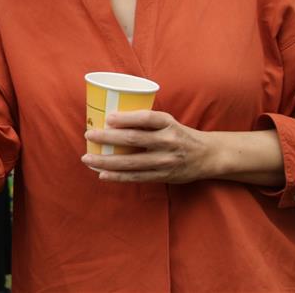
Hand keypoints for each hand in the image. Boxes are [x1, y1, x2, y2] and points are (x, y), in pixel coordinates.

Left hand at [82, 110, 213, 183]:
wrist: (207, 155)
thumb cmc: (178, 134)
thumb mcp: (167, 122)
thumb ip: (145, 121)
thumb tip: (109, 118)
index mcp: (168, 123)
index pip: (146, 118)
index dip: (126, 118)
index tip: (107, 118)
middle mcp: (167, 141)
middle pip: (133, 139)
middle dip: (107, 137)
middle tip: (89, 134)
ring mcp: (165, 161)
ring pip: (131, 162)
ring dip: (106, 160)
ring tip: (87, 158)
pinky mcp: (163, 176)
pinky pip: (136, 177)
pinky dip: (118, 176)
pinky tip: (102, 174)